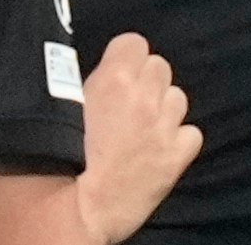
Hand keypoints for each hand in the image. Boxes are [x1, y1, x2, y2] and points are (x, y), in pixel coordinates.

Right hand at [73, 32, 200, 242]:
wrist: (77, 208)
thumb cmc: (60, 157)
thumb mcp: (68, 106)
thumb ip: (94, 85)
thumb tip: (104, 77)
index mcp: (114, 77)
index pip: (135, 43)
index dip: (127, 59)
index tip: (119, 76)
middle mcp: (145, 94)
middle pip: (160, 68)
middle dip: (147, 83)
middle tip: (131, 106)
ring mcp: (164, 125)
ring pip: (178, 98)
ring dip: (164, 110)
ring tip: (146, 130)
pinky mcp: (178, 155)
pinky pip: (191, 134)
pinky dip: (179, 141)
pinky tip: (162, 152)